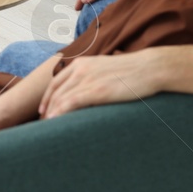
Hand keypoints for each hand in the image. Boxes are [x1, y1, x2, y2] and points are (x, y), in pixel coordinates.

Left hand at [38, 52, 163, 118]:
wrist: (150, 68)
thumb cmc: (133, 72)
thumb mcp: (107, 69)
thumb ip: (93, 76)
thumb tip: (89, 90)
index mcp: (82, 63)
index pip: (56, 82)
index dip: (47, 97)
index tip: (43, 110)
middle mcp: (81, 69)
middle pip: (55, 91)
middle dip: (47, 109)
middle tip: (42, 125)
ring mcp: (88, 79)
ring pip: (61, 98)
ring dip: (52, 114)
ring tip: (47, 128)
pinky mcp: (96, 90)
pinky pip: (71, 102)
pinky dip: (60, 112)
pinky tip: (55, 122)